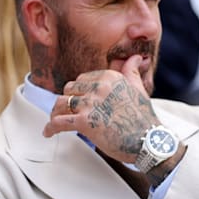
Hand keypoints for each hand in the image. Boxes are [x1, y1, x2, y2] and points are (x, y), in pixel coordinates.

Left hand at [44, 55, 158, 162]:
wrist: (150, 141)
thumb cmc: (144, 118)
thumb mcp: (138, 89)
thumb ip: (131, 72)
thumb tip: (135, 58)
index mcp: (109, 77)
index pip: (81, 79)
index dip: (78, 91)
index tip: (76, 100)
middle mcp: (98, 87)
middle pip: (69, 90)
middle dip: (66, 101)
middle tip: (65, 111)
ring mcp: (90, 104)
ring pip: (61, 104)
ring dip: (56, 113)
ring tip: (55, 120)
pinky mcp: (84, 122)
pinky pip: (59, 122)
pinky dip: (50, 128)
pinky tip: (48, 132)